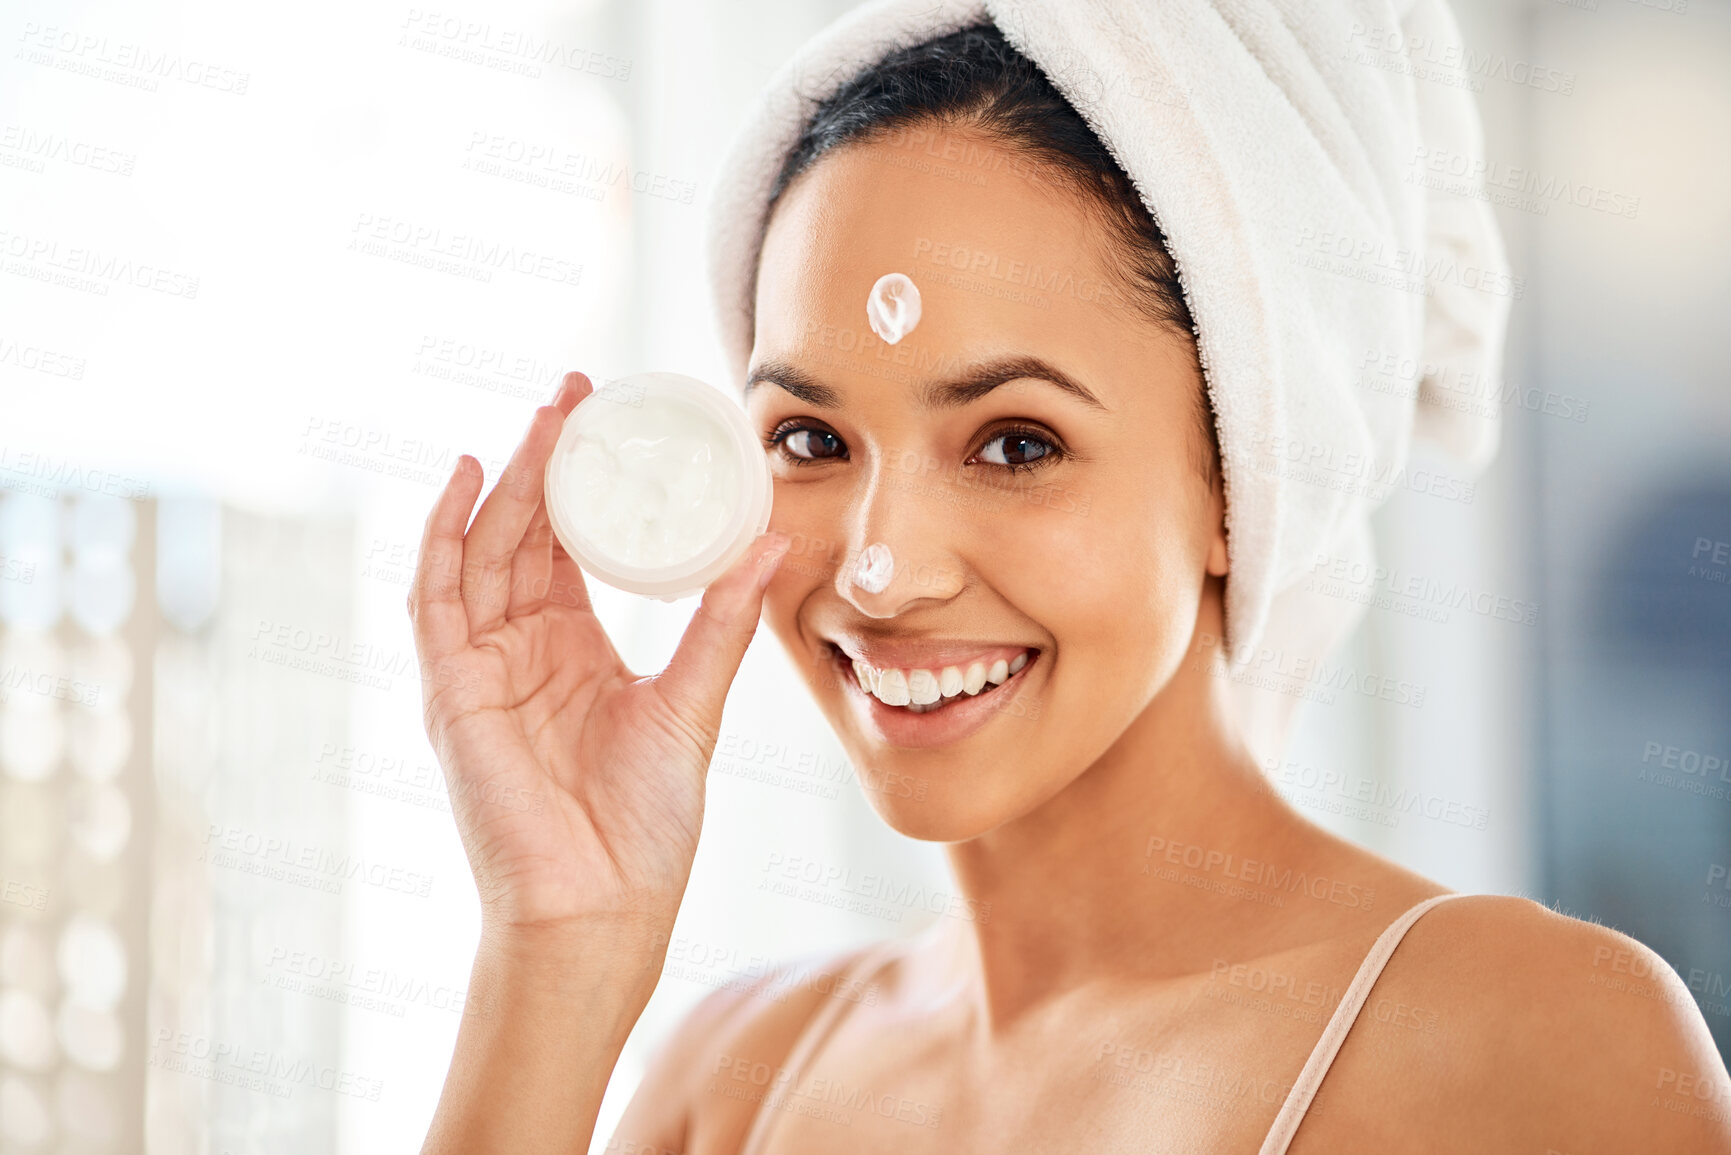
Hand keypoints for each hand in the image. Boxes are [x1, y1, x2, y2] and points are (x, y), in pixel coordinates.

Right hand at [406, 371, 790, 946]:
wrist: (600, 906)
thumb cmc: (642, 826)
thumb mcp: (692, 703)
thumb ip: (721, 622)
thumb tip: (773, 543)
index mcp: (574, 651)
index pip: (568, 548)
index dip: (583, 485)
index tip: (609, 422)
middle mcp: (522, 650)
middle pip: (524, 534)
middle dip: (546, 461)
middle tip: (575, 391)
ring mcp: (480, 668)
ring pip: (483, 551)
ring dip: (508, 482)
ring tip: (541, 418)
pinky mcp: (450, 691)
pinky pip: (434, 599)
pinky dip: (443, 537)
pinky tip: (468, 480)